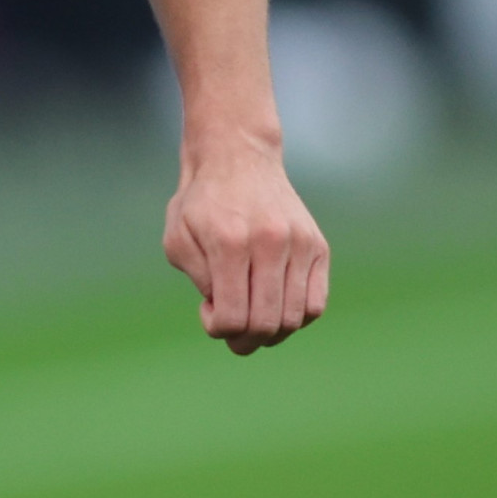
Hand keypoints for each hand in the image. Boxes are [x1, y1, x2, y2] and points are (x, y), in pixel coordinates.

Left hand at [161, 129, 328, 355]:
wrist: (238, 157)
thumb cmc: (202, 202)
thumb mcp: (178, 238)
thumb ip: (199, 280)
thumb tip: (227, 312)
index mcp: (230, 243)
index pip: (232, 318)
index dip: (217, 329)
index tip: (207, 310)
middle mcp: (271, 243)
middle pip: (266, 324)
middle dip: (244, 340)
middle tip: (230, 328)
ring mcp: (300, 244)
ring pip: (295, 319)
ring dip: (270, 332)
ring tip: (251, 314)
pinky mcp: (318, 246)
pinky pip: (316, 305)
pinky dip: (296, 318)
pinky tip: (273, 304)